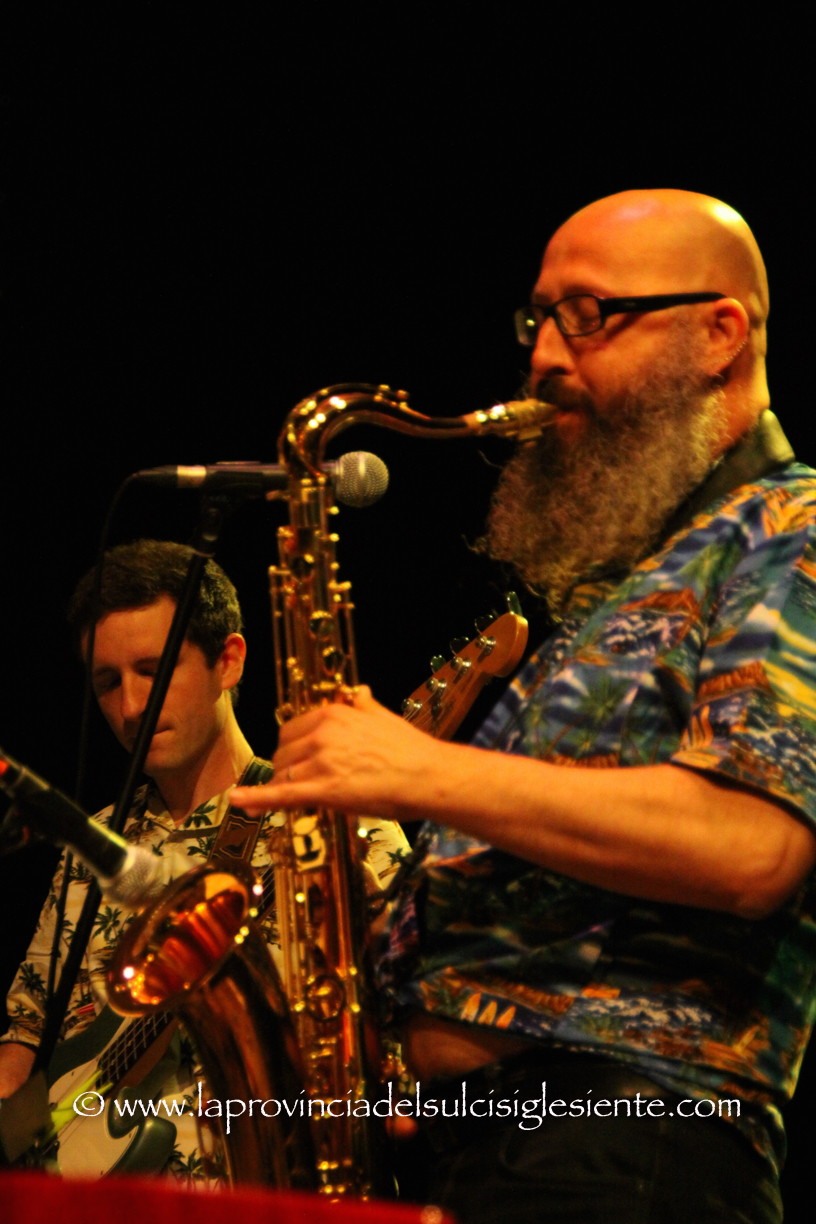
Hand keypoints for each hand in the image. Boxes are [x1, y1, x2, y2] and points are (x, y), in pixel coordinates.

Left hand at [231, 686, 454, 820]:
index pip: (292, 729)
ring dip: (285, 786)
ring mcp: (320, 762)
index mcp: (333, 713)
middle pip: (283, 753)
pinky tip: (238, 801)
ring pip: (283, 775)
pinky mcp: (323, 790)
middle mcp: (322, 734)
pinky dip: (256, 798)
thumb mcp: (384, 717)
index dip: (293, 748)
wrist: (429, 776)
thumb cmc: (411, 750)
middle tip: (304, 781)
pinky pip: (281, 794)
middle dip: (288, 768)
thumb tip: (359, 691)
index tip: (297, 758)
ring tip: (299, 797)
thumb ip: (364, 704)